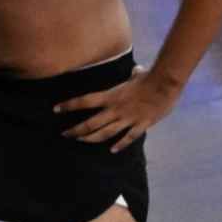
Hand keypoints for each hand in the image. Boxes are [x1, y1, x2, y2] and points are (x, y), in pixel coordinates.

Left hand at [53, 65, 184, 147]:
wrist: (165, 84)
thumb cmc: (150, 77)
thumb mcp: (138, 75)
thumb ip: (134, 75)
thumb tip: (136, 71)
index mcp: (111, 96)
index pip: (84, 101)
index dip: (68, 105)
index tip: (56, 109)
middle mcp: (115, 109)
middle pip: (91, 123)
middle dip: (76, 130)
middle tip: (66, 134)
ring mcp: (128, 119)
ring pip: (105, 133)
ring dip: (91, 138)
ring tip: (82, 141)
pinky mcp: (141, 125)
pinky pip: (128, 138)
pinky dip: (120, 145)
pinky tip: (113, 150)